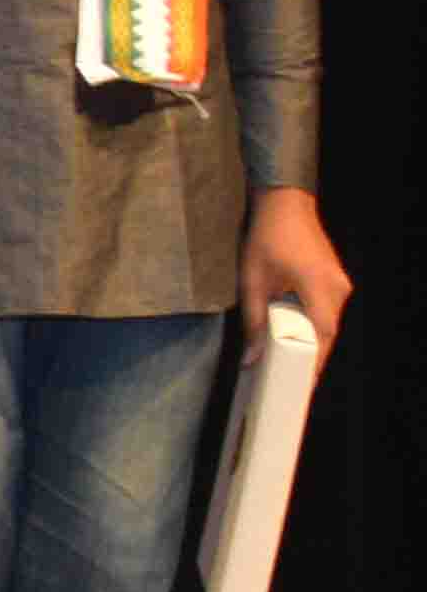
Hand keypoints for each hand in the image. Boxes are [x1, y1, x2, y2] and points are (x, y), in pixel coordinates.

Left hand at [243, 183, 351, 367]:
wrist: (284, 204)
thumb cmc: (266, 239)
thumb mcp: (252, 282)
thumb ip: (253, 321)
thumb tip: (251, 358)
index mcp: (320, 288)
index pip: (322, 336)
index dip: (312, 364)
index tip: (301, 387)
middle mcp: (338, 288)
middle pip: (328, 334)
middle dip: (310, 359)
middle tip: (291, 383)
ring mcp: (339, 283)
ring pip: (328, 323)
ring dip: (310, 342)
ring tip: (290, 366)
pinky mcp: (334, 279)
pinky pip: (326, 311)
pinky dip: (311, 326)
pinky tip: (293, 338)